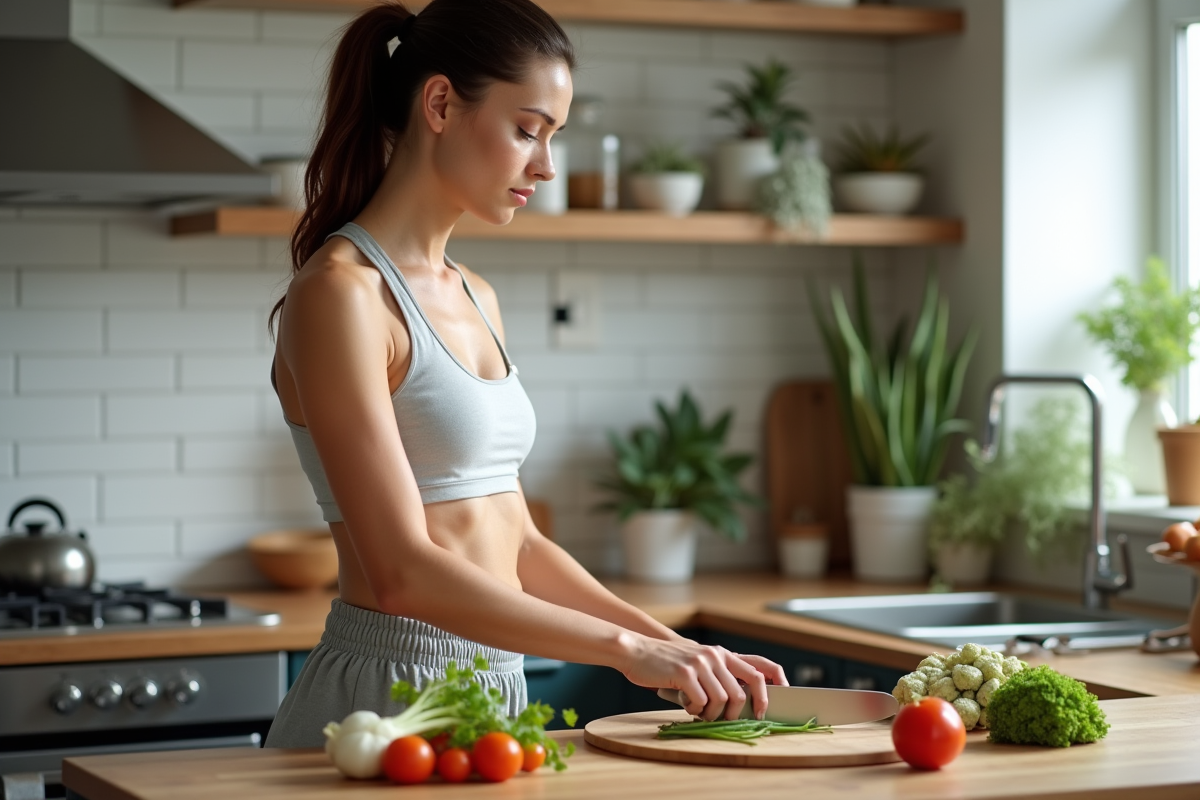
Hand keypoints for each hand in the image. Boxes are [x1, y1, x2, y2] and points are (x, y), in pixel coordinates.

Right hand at [619, 636, 787, 720]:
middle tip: (722, 719)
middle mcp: (714, 656)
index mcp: (722, 654)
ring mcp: (700, 663)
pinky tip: (686, 704)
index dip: (766, 693)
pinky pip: (700, 702)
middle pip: (740, 694)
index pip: (758, 672)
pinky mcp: (685, 672)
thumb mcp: (698, 663)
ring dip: (711, 713)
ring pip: (721, 700)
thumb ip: (716, 676)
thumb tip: (737, 704)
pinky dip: (695, 710)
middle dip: (733, 713)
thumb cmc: (667, 663)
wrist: (637, 651)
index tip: (762, 712)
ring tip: (698, 710)